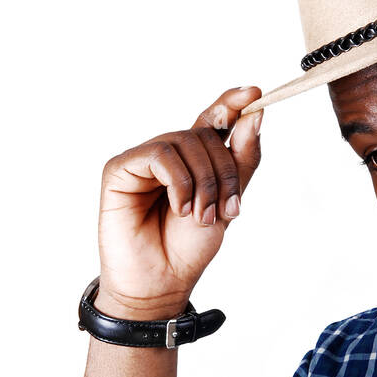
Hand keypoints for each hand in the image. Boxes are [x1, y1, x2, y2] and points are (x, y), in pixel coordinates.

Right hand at [95, 85, 263, 315]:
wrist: (162, 282)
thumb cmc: (188, 248)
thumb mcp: (228, 201)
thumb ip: (242, 159)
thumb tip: (255, 114)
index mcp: (194, 160)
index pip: (214, 119)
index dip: (231, 103)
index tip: (254, 94)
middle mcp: (169, 154)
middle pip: (207, 133)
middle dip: (225, 171)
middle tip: (226, 210)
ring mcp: (143, 160)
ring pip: (185, 141)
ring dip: (204, 182)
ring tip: (200, 216)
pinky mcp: (121, 168)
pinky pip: (159, 154)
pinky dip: (178, 181)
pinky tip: (178, 208)